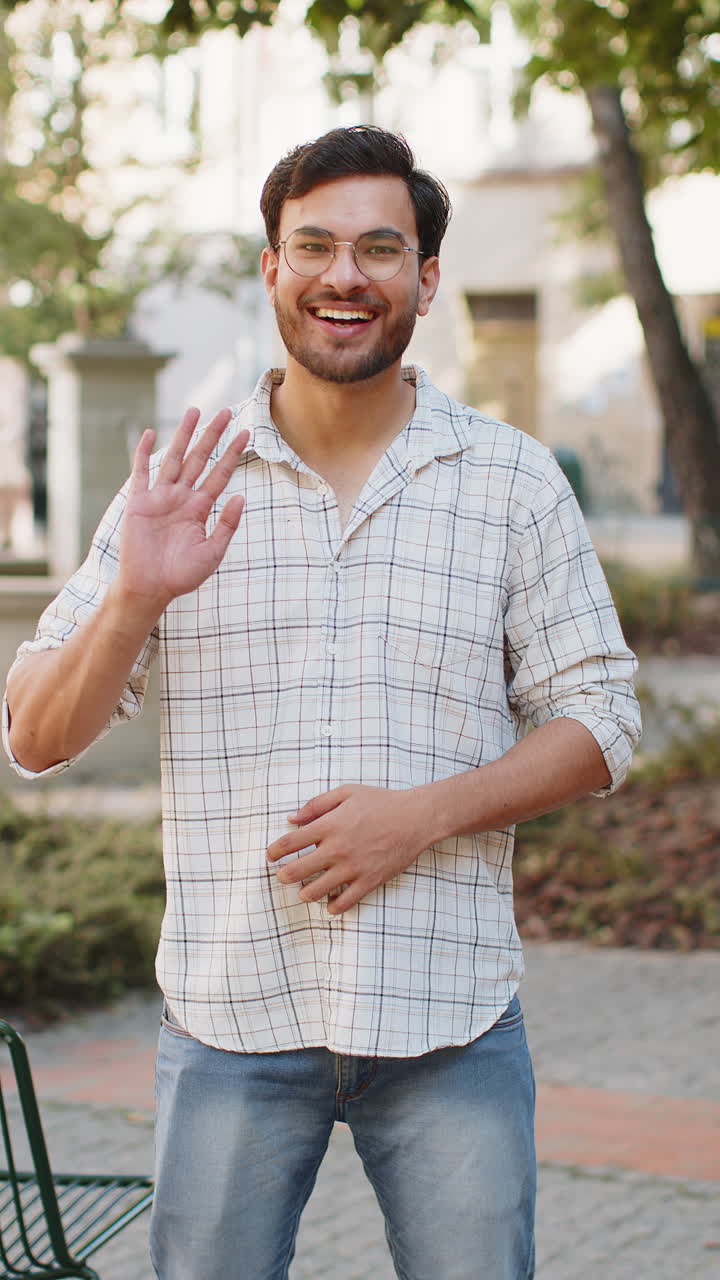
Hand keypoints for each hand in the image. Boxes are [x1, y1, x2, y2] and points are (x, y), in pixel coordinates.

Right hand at [117, 407, 248, 611]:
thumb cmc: (182, 575)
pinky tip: (150, 434)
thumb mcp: (212, 552)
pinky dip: (144, 453)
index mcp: (200, 508)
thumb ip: (226, 525)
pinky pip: (141, 473)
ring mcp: (160, 498)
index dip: (232, 454)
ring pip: (174, 459)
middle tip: (225, 412)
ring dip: (184, 435)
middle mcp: (181, 498)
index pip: (219, 474)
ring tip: (195, 411)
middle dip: (212, 436)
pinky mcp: (138, 502)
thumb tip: (240, 497)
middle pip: (200, 459)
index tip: (246, 433)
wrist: (150, 588)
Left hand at [266, 784, 434, 914]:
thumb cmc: (381, 802)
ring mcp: (353, 868)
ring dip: (304, 893)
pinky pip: (343, 903)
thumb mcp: (347, 793)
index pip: (289, 843)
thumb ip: (316, 805)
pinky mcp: (369, 881)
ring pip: (315, 891)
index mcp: (329, 825)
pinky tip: (329, 902)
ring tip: (304, 890)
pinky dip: (332, 907)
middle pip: (296, 871)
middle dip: (284, 876)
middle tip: (283, 875)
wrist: (416, 817)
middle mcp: (337, 849)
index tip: (271, 856)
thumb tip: (291, 818)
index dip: (274, 851)